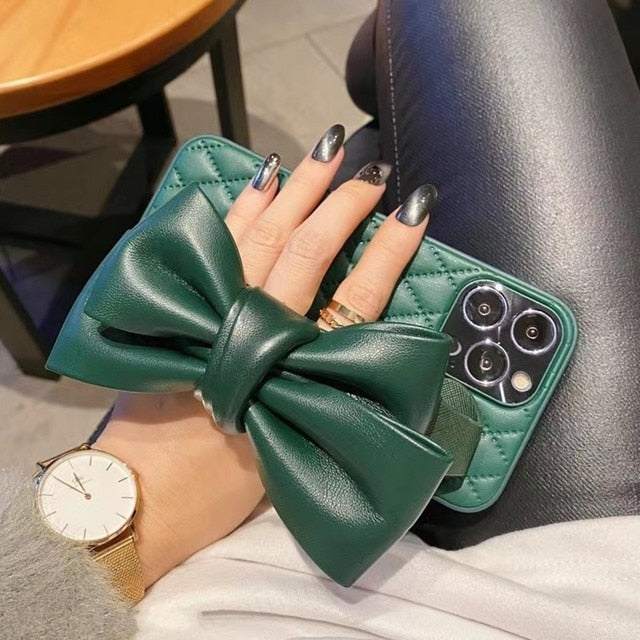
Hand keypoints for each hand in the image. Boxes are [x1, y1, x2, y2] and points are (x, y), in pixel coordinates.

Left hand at [95, 124, 437, 586]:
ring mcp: (216, 313)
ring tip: (326, 151)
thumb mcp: (292, 449)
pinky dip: (243, 208)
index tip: (416, 210)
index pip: (359, 295)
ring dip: (298, 190)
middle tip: (373, 170)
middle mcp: (261, 332)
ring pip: (264, 237)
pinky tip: (263, 177)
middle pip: (310, 254)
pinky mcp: (182, 307)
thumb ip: (320, 393)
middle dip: (344, 206)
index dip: (390, 250)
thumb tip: (353, 342)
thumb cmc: (220, 488)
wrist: (143, 494)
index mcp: (300, 374)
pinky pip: (216, 245)